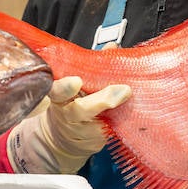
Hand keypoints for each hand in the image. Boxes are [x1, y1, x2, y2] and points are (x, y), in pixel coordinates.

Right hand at [6, 76, 131, 174]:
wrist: (65, 135)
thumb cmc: (73, 101)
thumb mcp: (76, 82)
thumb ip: (92, 66)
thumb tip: (110, 47)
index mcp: (58, 95)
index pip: (56, 91)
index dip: (64, 87)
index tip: (76, 81)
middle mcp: (67, 114)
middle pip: (80, 109)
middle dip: (101, 100)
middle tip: (123, 90)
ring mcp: (81, 130)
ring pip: (97, 125)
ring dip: (116, 113)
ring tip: (130, 99)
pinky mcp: (94, 141)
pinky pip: (108, 132)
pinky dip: (121, 122)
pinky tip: (132, 113)